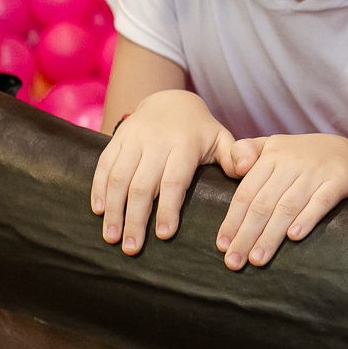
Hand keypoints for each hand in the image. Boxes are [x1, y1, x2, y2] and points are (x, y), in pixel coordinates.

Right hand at [91, 90, 247, 253]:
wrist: (170, 100)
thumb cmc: (200, 131)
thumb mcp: (221, 139)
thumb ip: (234, 157)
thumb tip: (249, 170)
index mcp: (184, 144)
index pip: (174, 181)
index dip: (168, 208)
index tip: (165, 235)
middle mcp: (156, 141)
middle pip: (142, 185)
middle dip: (135, 219)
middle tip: (132, 248)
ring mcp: (133, 139)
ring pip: (118, 177)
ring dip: (113, 210)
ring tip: (111, 238)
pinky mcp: (116, 139)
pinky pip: (103, 165)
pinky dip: (98, 189)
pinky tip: (99, 211)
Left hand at [216, 133, 347, 269]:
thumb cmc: (302, 157)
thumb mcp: (273, 146)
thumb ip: (245, 151)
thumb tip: (234, 170)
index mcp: (272, 154)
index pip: (247, 191)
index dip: (233, 219)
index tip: (222, 246)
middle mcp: (293, 161)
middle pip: (264, 202)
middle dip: (247, 234)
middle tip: (234, 262)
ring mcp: (317, 170)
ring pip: (288, 205)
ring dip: (271, 235)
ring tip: (258, 259)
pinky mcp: (341, 178)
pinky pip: (322, 200)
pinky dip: (307, 218)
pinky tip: (294, 236)